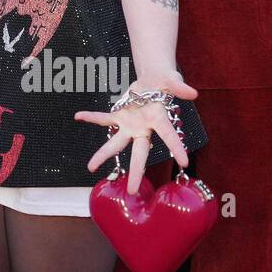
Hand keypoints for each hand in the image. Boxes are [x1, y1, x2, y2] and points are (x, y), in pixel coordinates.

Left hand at [75, 74, 198, 194]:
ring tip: (90, 168)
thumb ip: (179, 87)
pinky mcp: (119, 116)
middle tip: (132, 191)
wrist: (152, 80)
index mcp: (159, 120)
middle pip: (139, 153)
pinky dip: (92, 117)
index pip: (169, 135)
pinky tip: (78, 116)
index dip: (176, 147)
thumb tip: (193, 93)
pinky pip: (104, 118)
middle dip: (136, 172)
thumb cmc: (165, 82)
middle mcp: (144, 128)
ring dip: (102, 154)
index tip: (184, 162)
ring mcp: (130, 125)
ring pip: (116, 143)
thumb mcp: (172, 80)